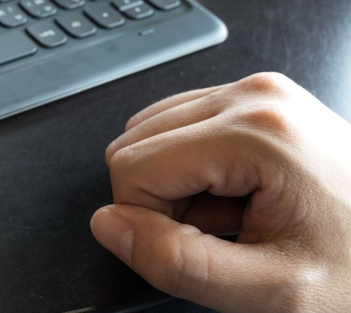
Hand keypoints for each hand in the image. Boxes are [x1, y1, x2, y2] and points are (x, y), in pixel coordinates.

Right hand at [92, 73, 350, 311]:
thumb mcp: (273, 292)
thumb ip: (178, 263)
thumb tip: (110, 226)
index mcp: (256, 132)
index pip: (131, 167)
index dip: (149, 223)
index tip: (202, 250)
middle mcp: (254, 94)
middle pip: (135, 142)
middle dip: (162, 200)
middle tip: (225, 237)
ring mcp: (260, 90)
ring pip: (153, 131)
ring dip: (179, 185)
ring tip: (240, 218)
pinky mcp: (262, 98)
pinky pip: (185, 124)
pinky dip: (198, 168)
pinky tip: (244, 198)